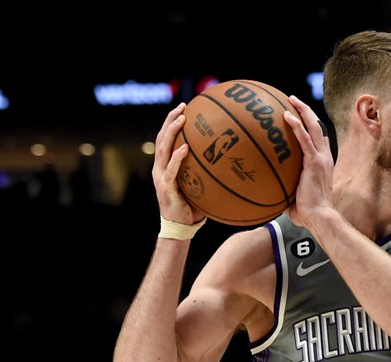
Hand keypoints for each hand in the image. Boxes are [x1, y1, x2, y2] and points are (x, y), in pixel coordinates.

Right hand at [152, 103, 200, 224]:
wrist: (180, 227)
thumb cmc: (192, 207)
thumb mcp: (200, 185)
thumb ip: (207, 172)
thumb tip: (231, 162)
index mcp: (165, 165)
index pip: (166, 139)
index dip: (172, 122)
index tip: (184, 108)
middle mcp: (160, 167)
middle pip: (162, 137)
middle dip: (170, 119)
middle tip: (182, 106)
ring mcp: (161, 176)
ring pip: (163, 148)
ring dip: (172, 131)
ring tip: (182, 119)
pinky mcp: (166, 187)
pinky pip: (171, 169)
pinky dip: (177, 157)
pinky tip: (185, 147)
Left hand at [282, 95, 335, 231]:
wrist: (319, 217)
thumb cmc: (307, 214)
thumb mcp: (295, 198)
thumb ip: (285, 191)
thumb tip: (267, 195)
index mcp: (323, 164)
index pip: (319, 140)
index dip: (311, 127)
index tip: (300, 118)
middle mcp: (325, 157)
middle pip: (318, 127)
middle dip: (307, 112)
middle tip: (294, 101)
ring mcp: (321, 158)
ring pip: (314, 127)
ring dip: (303, 111)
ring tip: (291, 99)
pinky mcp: (314, 161)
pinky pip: (304, 138)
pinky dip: (297, 126)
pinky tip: (286, 115)